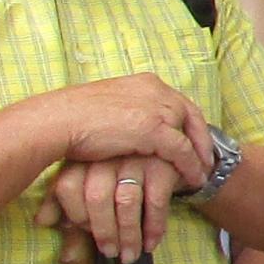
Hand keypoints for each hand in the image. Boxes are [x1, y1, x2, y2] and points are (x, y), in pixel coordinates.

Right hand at [40, 73, 215, 189]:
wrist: (58, 121)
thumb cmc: (73, 117)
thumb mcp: (109, 107)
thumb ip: (128, 113)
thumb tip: (134, 127)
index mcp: (145, 82)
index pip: (178, 102)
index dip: (189, 124)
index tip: (195, 140)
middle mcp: (156, 90)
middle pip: (190, 115)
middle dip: (200, 139)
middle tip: (206, 159)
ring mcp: (157, 109)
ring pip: (189, 135)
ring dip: (199, 156)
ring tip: (203, 174)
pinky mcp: (154, 130)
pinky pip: (182, 152)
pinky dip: (191, 167)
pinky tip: (193, 181)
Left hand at [46, 151, 181, 262]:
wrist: (160, 140)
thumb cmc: (118, 165)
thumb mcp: (86, 174)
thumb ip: (61, 196)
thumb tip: (42, 221)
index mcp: (83, 157)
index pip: (67, 187)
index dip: (74, 214)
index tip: (85, 232)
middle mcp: (107, 156)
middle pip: (97, 198)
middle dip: (104, 232)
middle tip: (109, 252)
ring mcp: (136, 160)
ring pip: (126, 204)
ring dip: (128, 235)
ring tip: (129, 255)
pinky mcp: (162, 167)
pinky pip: (155, 203)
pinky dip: (153, 227)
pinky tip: (150, 244)